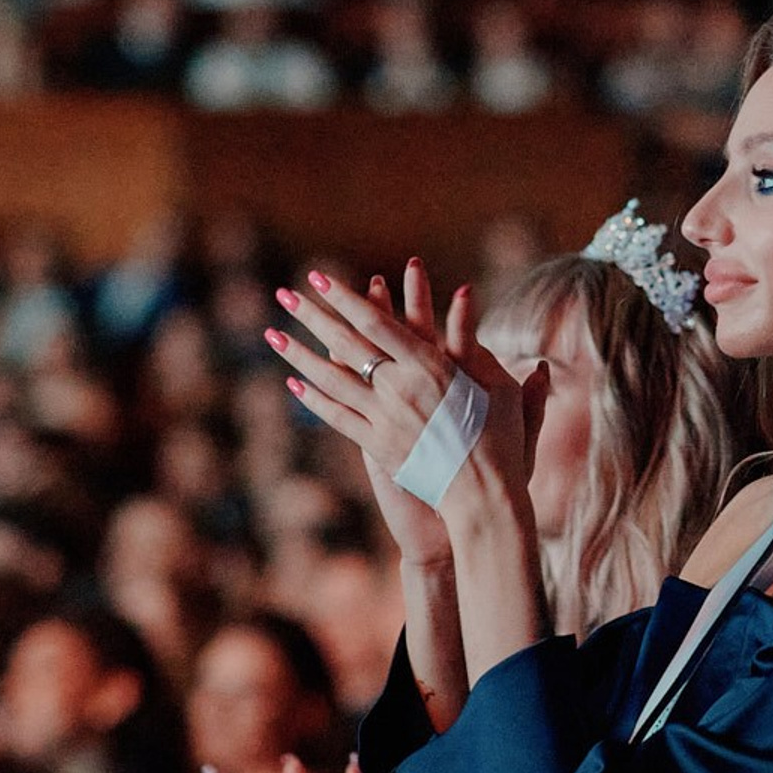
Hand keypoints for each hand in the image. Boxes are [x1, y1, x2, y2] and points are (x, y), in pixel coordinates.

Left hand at [266, 263, 549, 523]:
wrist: (484, 494)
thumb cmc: (500, 436)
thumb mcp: (497, 382)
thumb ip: (472, 339)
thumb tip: (465, 292)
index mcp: (431, 366)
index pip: (376, 323)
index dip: (345, 298)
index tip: (319, 278)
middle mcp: (400, 388)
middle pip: (345, 344)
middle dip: (312, 316)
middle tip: (283, 294)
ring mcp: (384, 418)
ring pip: (330, 379)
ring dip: (298, 355)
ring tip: (272, 334)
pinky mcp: (376, 445)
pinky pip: (336, 417)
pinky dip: (313, 399)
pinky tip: (294, 383)